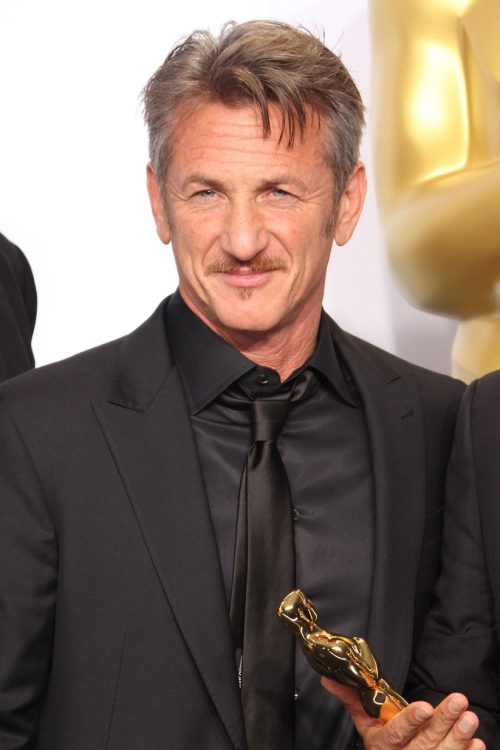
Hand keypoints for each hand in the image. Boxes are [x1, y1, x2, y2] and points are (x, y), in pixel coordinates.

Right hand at [321, 678, 483, 749]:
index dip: (410, 722)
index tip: (424, 706)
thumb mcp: (365, 723)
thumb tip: (328, 677)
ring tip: (470, 717)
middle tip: (459, 702)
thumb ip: (351, 699)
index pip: (396, 734)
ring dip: (458, 735)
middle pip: (425, 742)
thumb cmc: (382, 744)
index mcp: (383, 746)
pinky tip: (475, 742)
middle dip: (443, 721)